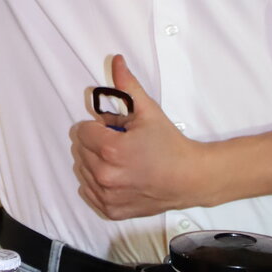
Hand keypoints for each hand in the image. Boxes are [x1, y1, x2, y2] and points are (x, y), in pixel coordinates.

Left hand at [71, 54, 209, 218]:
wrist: (190, 178)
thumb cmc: (170, 145)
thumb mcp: (148, 111)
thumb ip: (127, 86)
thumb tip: (116, 61)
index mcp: (110, 150)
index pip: (82, 131)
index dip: (98, 127)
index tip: (115, 129)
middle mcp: (105, 176)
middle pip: (80, 150)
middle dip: (96, 142)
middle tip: (121, 143)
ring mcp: (107, 196)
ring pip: (82, 170)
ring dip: (95, 162)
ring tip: (121, 160)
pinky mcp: (110, 210)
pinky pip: (87, 191)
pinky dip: (97, 182)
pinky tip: (117, 175)